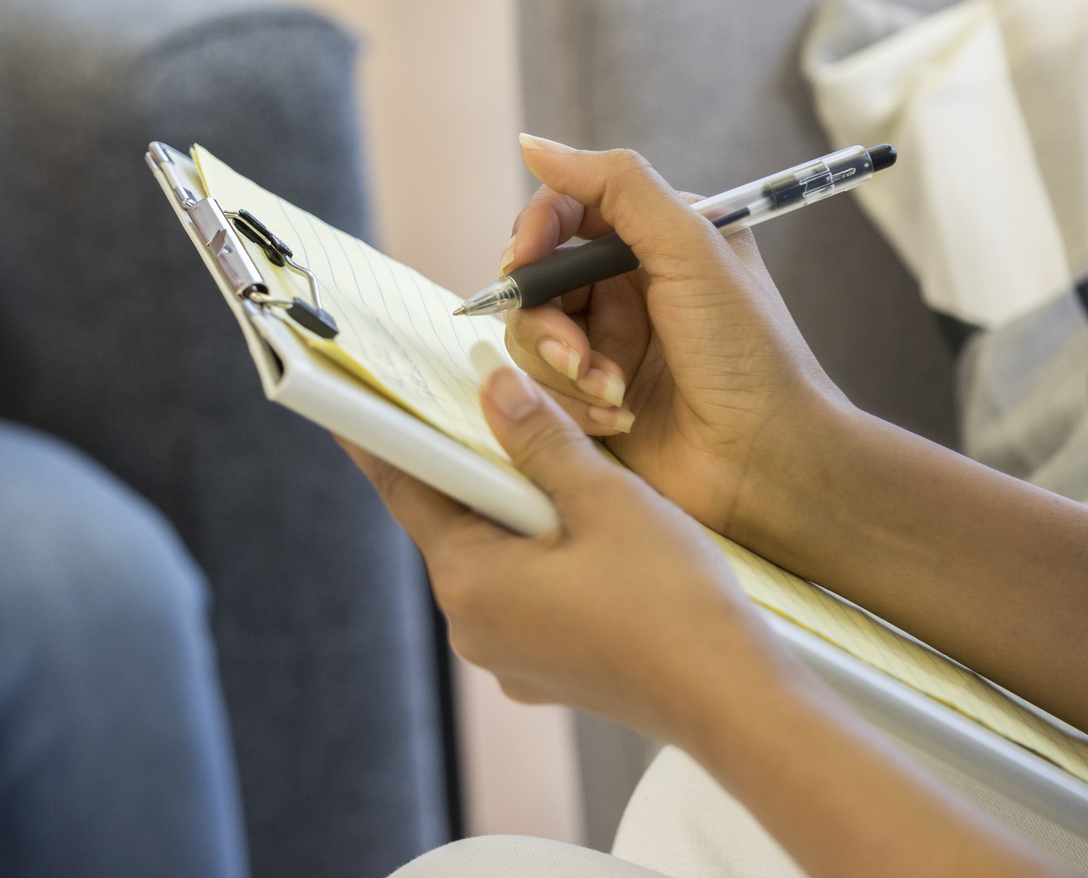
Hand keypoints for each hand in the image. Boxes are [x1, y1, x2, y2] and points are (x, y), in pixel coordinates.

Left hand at [346, 367, 792, 745]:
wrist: (736, 702)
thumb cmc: (670, 602)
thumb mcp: (602, 497)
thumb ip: (538, 438)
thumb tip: (493, 385)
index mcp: (468, 581)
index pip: (407, 489)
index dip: (382, 437)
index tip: (351, 400)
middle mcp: (472, 627)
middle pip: (453, 520)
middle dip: (469, 463)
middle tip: (476, 403)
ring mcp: (510, 655)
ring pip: (494, 555)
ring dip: (515, 508)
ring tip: (551, 459)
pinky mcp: (548, 668)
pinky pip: (526, 591)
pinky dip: (541, 551)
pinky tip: (583, 525)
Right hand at [496, 137, 848, 540]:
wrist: (770, 463)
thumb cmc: (749, 354)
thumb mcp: (692, 249)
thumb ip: (617, 186)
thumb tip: (535, 144)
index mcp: (657, 238)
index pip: (565, 211)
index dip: (534, 231)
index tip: (523, 260)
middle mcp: (627, 285)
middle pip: (537, 276)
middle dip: (544, 315)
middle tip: (572, 350)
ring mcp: (608, 341)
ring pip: (530, 333)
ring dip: (562, 365)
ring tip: (610, 391)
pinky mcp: (592, 394)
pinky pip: (542, 385)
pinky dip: (573, 401)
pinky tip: (618, 417)